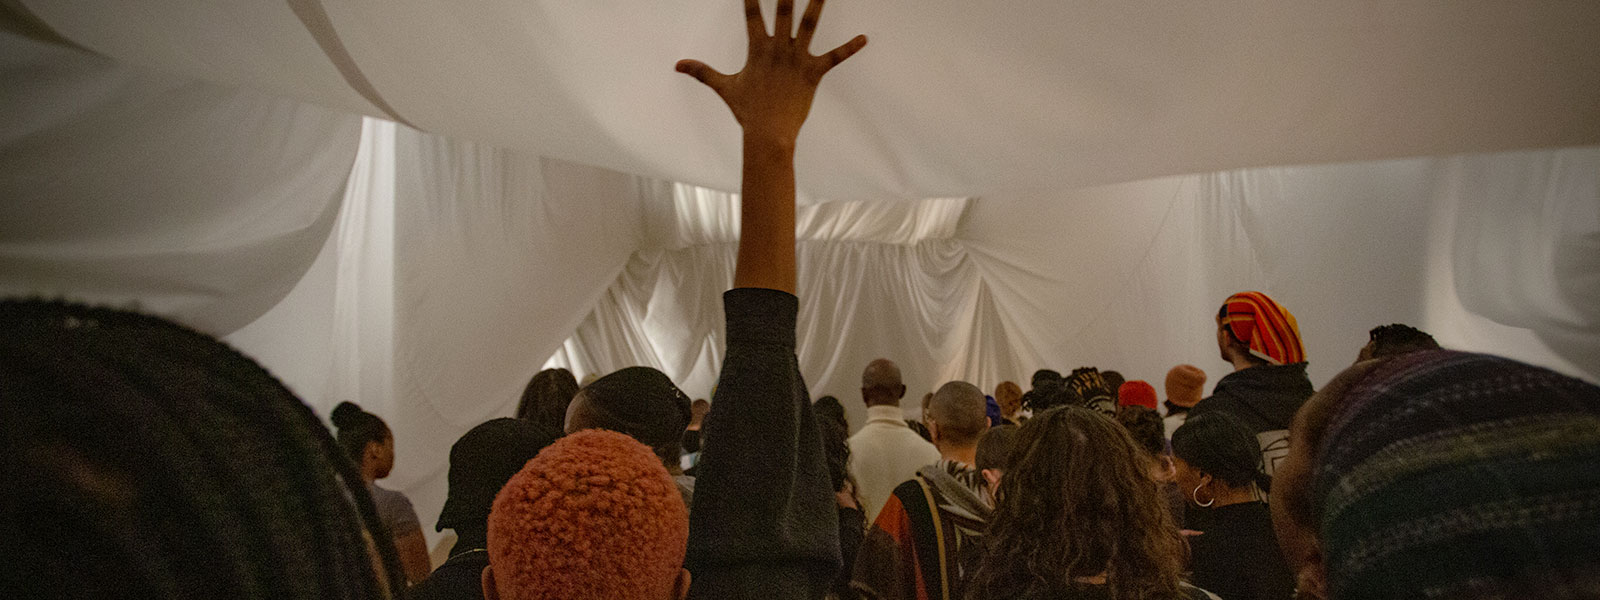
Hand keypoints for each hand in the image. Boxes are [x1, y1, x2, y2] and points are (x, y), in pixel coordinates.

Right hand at [676, 0, 866, 143]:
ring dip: (817, 3)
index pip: (751, 13)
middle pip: (783, 10)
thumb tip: (677, 65)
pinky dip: (851, 47)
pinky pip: (835, 57)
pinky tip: (865, 38)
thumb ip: (702, 72)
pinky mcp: (814, 73)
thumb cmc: (747, 111)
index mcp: (757, 49)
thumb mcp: (723, 87)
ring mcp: (797, 59)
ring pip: (810, 24)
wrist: (768, 135)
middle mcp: (777, 49)